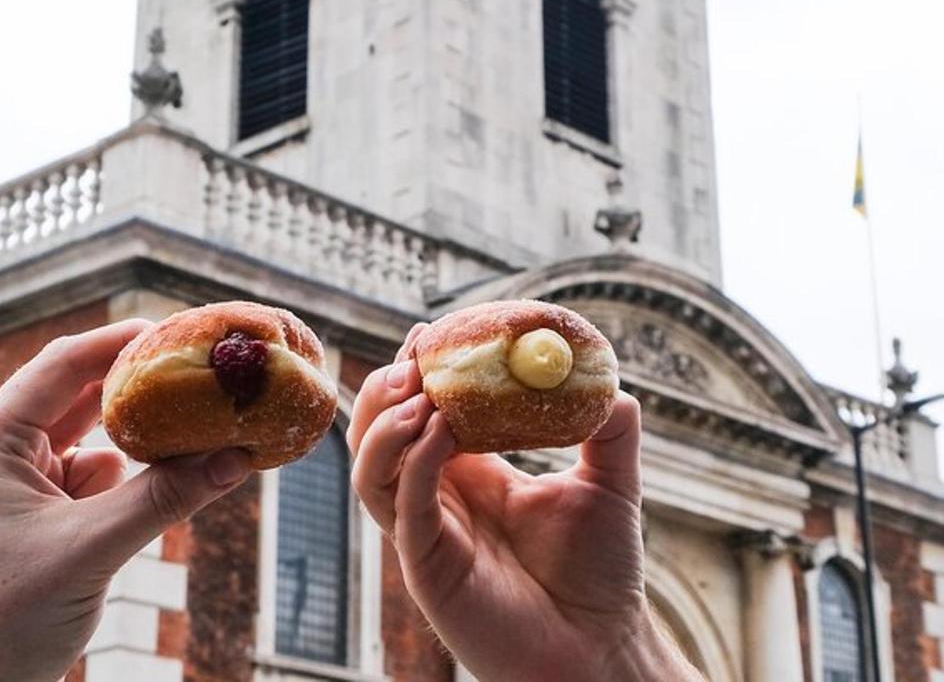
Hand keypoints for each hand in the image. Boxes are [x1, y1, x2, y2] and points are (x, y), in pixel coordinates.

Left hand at [0, 320, 252, 681]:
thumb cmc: (2, 618)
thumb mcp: (90, 549)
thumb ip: (164, 498)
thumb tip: (237, 456)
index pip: (63, 364)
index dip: (123, 342)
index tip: (182, 333)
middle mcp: (6, 449)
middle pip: (85, 394)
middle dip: (143, 388)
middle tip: (203, 372)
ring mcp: (28, 481)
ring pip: (101, 438)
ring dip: (145, 438)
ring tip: (199, 427)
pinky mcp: (50, 514)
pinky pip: (105, 478)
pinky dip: (139, 479)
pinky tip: (170, 484)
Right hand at [348, 326, 700, 681]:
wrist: (604, 648)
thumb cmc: (601, 575)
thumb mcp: (609, 485)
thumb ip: (609, 430)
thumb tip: (607, 374)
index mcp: (466, 476)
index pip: (418, 413)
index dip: (416, 374)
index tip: (430, 332)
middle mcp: (436, 501)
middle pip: (377, 436)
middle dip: (385, 391)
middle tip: (414, 357)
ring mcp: (425, 535)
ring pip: (371, 470)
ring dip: (386, 423)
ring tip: (418, 389)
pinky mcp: (426, 567)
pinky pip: (404, 505)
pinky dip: (414, 460)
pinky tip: (439, 428)